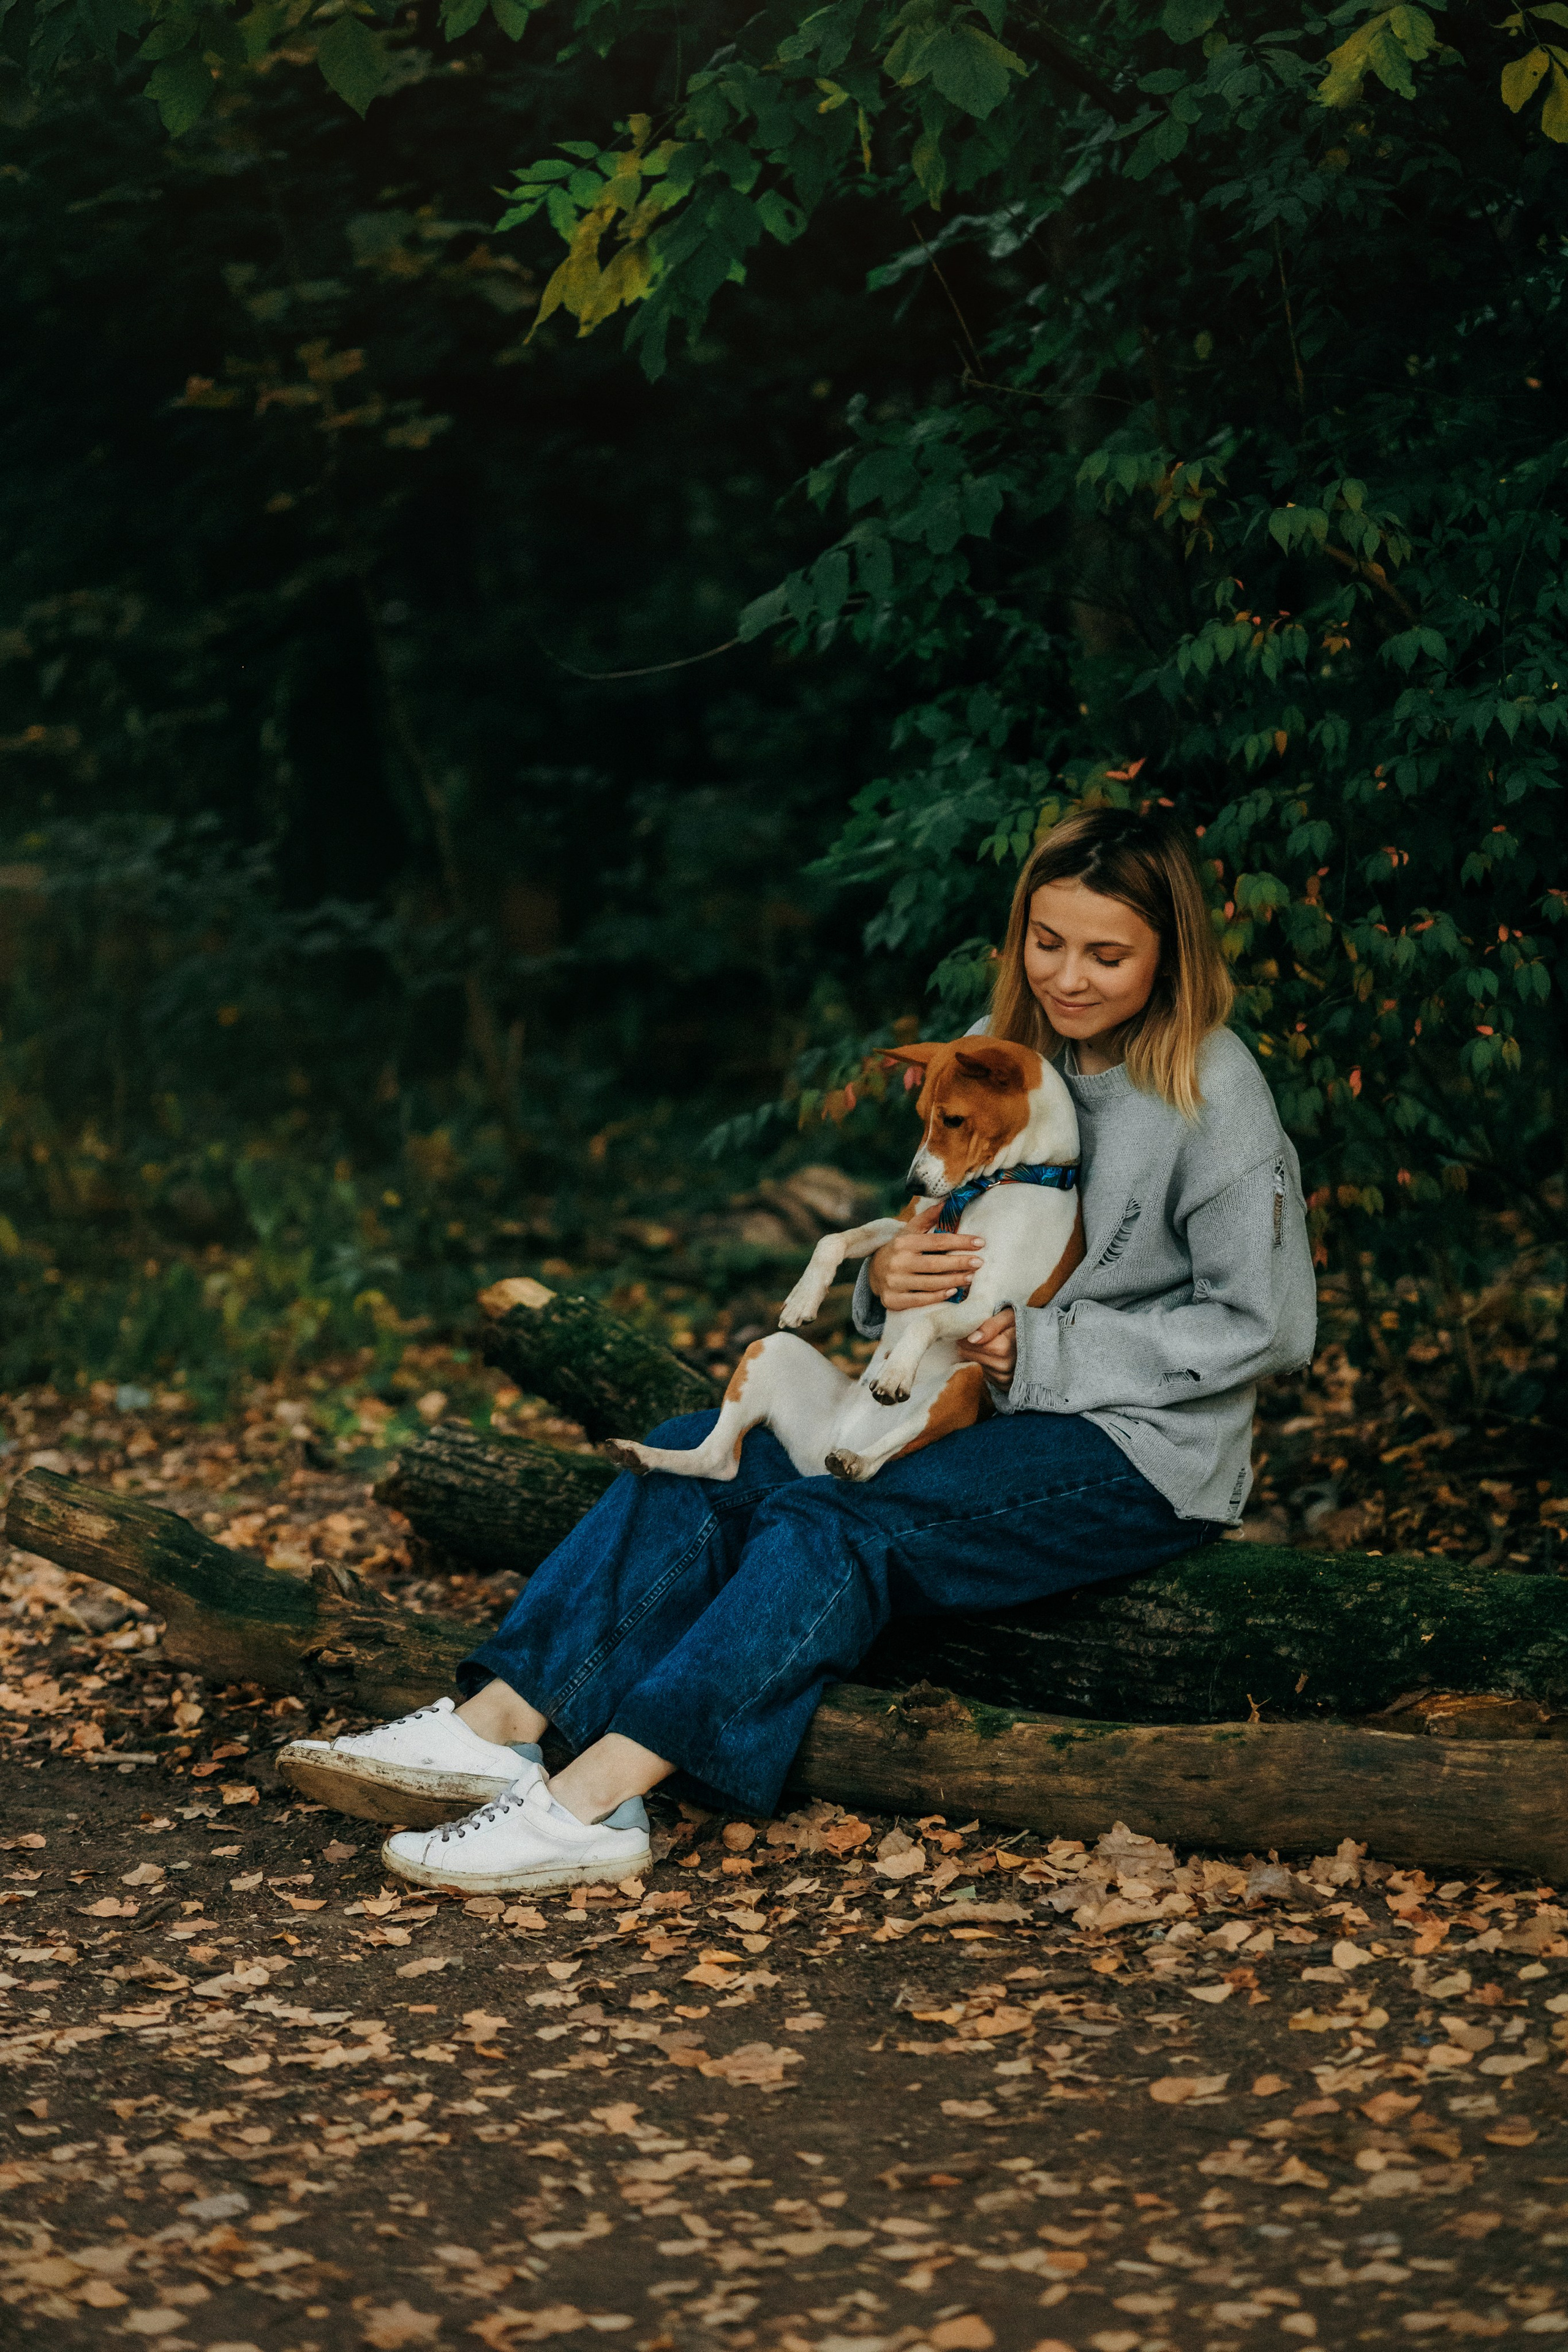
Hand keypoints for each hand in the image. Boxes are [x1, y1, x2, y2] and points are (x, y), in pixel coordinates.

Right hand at [869, 1202, 984, 1312]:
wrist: (873, 1272)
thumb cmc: (899, 1249)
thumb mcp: (909, 1231)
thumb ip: (928, 1218)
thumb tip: (947, 1203)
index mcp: (904, 1242)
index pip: (937, 1241)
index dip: (960, 1242)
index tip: (979, 1242)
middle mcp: (898, 1262)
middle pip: (935, 1264)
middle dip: (960, 1263)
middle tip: (979, 1263)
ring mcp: (895, 1282)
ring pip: (931, 1283)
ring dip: (954, 1281)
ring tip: (971, 1277)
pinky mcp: (894, 1300)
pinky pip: (921, 1300)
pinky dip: (938, 1296)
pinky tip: (953, 1292)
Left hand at [956, 1308, 1015, 1384]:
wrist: (1042, 1341)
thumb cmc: (1022, 1324)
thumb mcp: (1009, 1316)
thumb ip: (990, 1325)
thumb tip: (972, 1338)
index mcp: (1004, 1348)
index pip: (972, 1344)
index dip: (966, 1335)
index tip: (966, 1328)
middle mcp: (1005, 1366)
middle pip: (971, 1354)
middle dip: (969, 1344)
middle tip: (974, 1334)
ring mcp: (1005, 1377)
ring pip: (977, 1363)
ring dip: (977, 1353)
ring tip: (989, 1343)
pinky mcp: (1004, 1384)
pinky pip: (986, 1372)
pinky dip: (986, 1363)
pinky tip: (995, 1354)